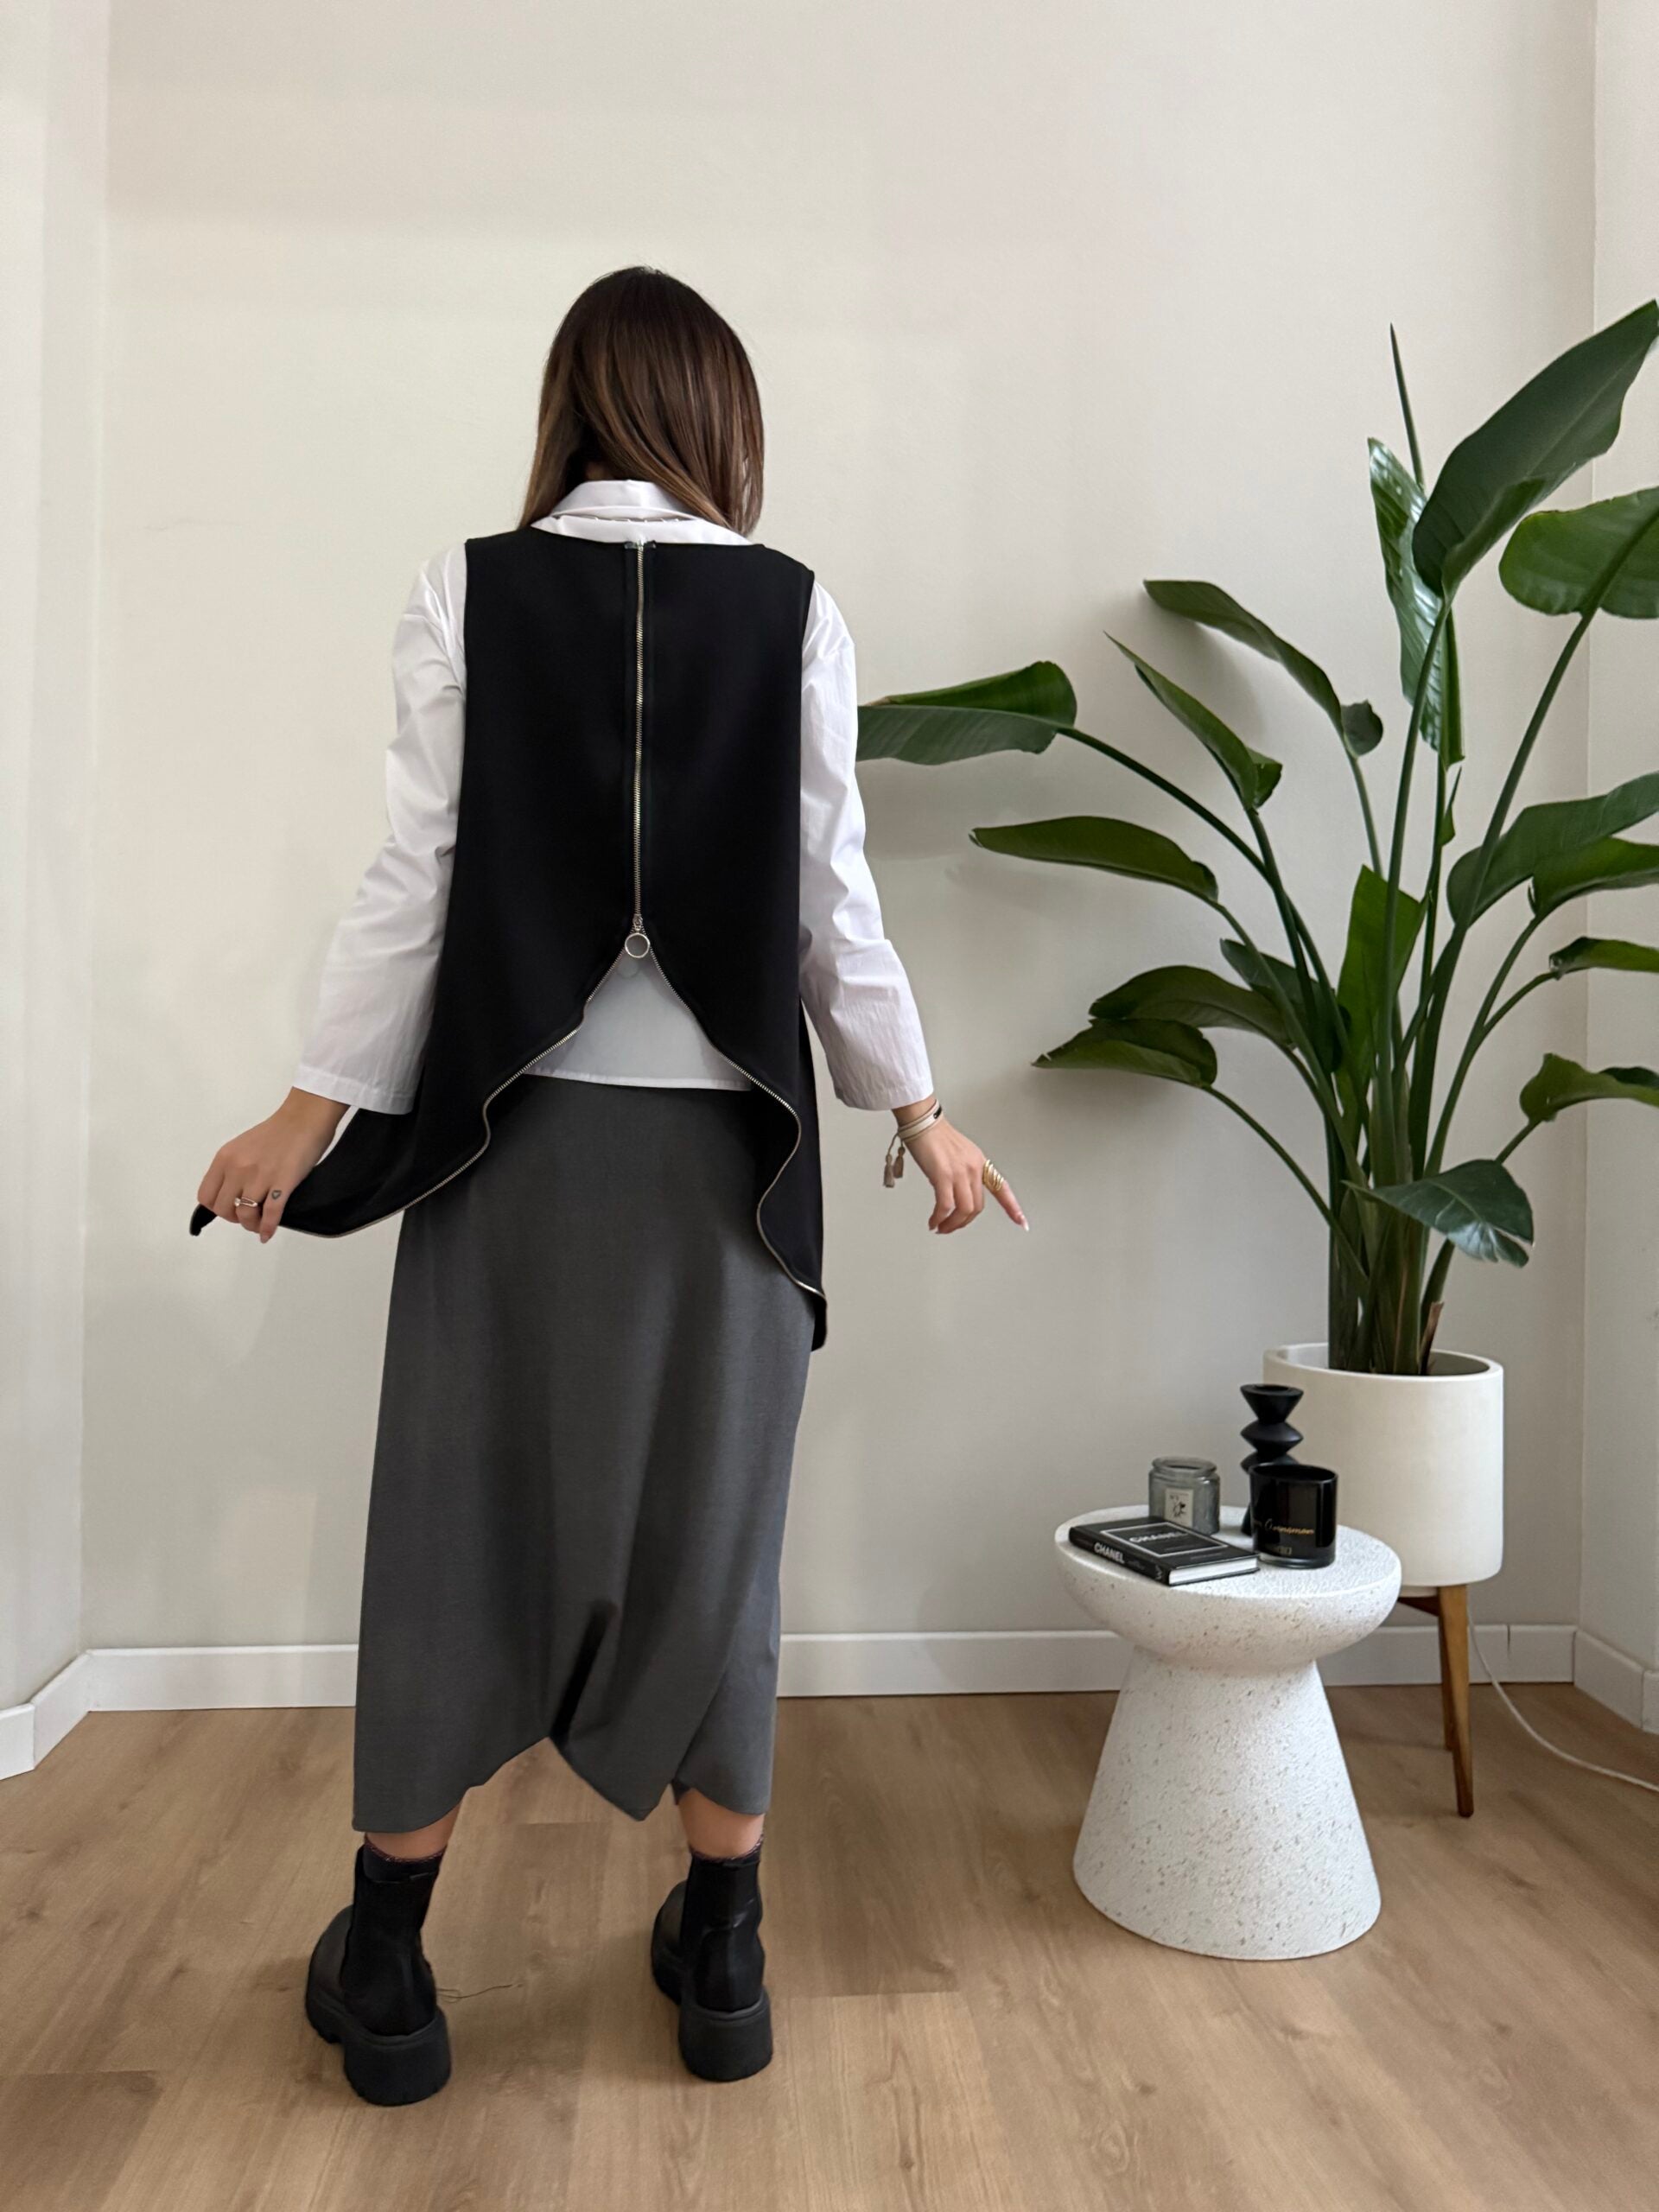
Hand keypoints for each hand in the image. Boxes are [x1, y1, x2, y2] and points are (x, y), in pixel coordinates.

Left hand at [197, 1088, 345, 1243]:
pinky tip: (267, 1233)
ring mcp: (260, 1176)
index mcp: (225, 1158)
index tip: (229, 1208)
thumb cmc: (279, 1131)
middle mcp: (238, 1168)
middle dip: (234, 1218)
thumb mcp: (243, 1146)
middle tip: (246, 1216)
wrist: (304, 1118)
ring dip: (251, 1225)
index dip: (217, 1208)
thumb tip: (234, 1192)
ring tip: (258, 1225)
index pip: (206, 1195)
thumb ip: (234, 1168)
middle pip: (223, 1209)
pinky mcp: (282, 1183)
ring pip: (245, 1214)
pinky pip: (270, 1214)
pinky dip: (267, 1228)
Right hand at [899, 1110, 1028, 1234]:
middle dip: (963, 1222)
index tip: (1022, 1222)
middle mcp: (973, 1168)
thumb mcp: (959, 1154)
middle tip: (951, 1227)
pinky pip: (945, 1206)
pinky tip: (933, 1221)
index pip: (1001, 1187)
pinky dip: (939, 1218)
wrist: (923, 1122)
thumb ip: (963, 1173)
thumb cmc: (935, 1136)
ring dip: (952, 1224)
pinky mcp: (943, 1176)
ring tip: (941, 1227)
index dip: (1012, 1207)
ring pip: (964, 1210)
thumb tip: (955, 1192)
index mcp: (980, 1162)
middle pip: (977, 1207)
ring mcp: (960, 1172)